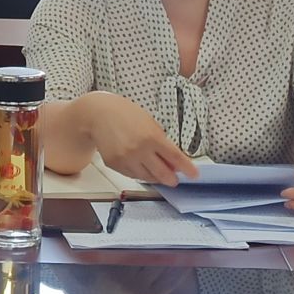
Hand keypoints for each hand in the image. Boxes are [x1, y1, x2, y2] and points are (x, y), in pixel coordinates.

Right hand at [78, 92, 198, 185]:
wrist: (99, 114)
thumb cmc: (126, 114)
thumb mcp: (150, 123)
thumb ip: (162, 143)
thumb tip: (173, 162)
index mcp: (152, 137)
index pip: (176, 157)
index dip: (187, 168)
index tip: (194, 174)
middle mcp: (139, 150)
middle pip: (163, 174)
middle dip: (172, 179)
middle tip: (175, 179)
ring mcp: (126, 159)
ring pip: (148, 178)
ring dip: (156, 176)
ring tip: (157, 170)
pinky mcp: (115, 165)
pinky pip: (133, 175)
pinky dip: (140, 173)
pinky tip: (141, 165)